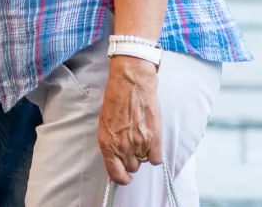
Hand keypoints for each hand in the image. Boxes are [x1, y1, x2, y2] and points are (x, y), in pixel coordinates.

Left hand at [98, 56, 162, 184]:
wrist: (131, 83)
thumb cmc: (116, 98)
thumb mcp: (105, 122)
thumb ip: (111, 142)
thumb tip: (116, 156)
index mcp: (107, 143)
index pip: (114, 173)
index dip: (121, 178)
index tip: (125, 177)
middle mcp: (122, 146)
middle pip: (131, 167)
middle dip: (132, 159)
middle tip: (133, 144)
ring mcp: (139, 143)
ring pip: (143, 162)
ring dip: (143, 153)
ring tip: (141, 136)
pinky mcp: (153, 138)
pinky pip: (156, 158)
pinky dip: (155, 153)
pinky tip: (151, 141)